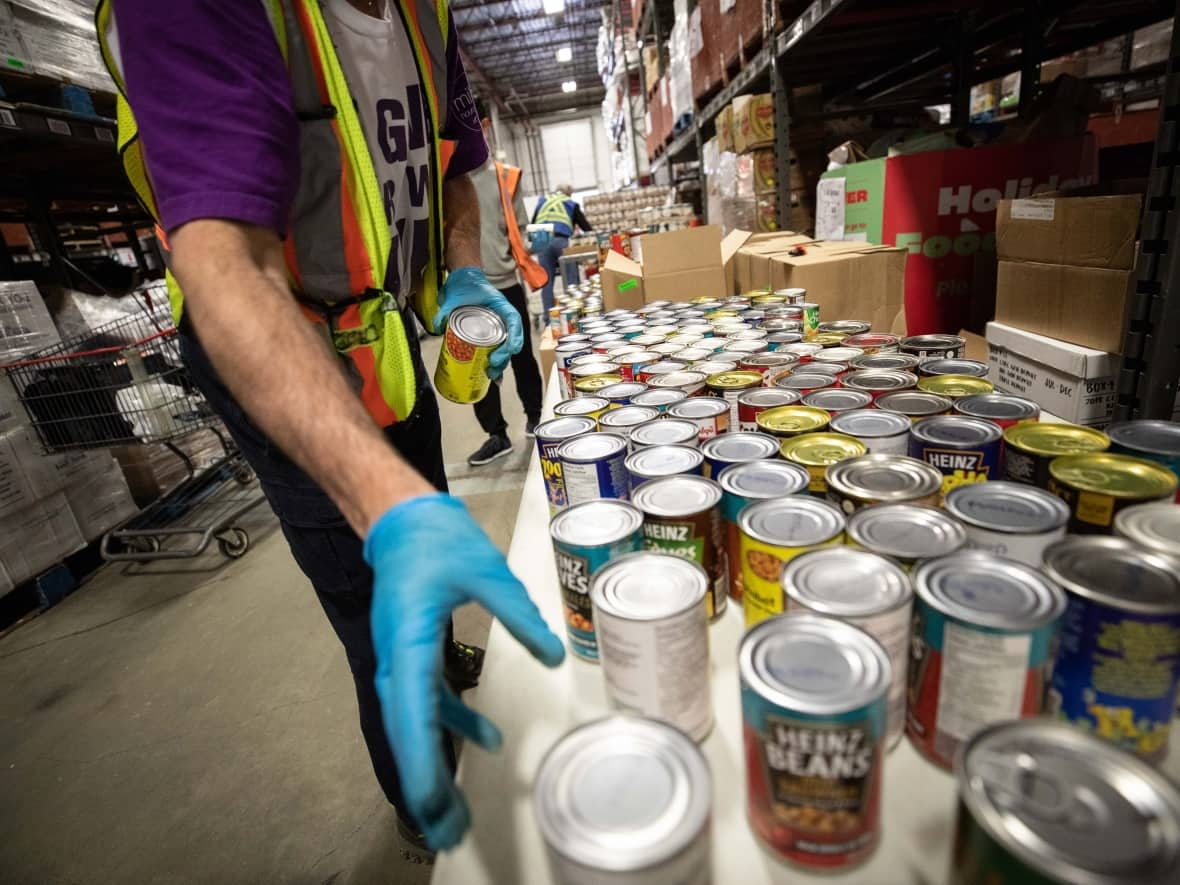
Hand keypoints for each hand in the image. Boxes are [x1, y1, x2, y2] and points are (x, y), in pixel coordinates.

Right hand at [364, 493, 564, 849]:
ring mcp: (401, 660)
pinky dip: (452, 727)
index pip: (413, 712)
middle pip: (408, 735)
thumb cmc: (437, 539)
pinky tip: (487, 742)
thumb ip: (519, 614)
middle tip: (446, 834)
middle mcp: (397, 658)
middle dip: (426, 788)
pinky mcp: (412, 657)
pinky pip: (427, 704)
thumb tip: (551, 656)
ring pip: (414, 727)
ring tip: (455, 815)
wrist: (403, 518)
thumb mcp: (486, 572)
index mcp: (409, 639)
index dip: (422, 762)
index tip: (432, 802)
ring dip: (435, 770)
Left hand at [433, 266, 523, 379]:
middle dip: (504, 356)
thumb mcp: (455, 296)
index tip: (512, 349)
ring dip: (500, 363)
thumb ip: (445, 310)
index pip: (513, 320)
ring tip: (491, 375)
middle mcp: (501, 318)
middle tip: (492, 366)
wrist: (462, 281)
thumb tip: (437, 326)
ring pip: (504, 349)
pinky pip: (494, 350)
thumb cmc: (465, 285)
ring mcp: (496, 328)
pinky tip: (489, 376)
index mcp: (500, 305)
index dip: (515, 336)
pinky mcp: (488, 335)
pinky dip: (493, 363)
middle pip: (510, 340)